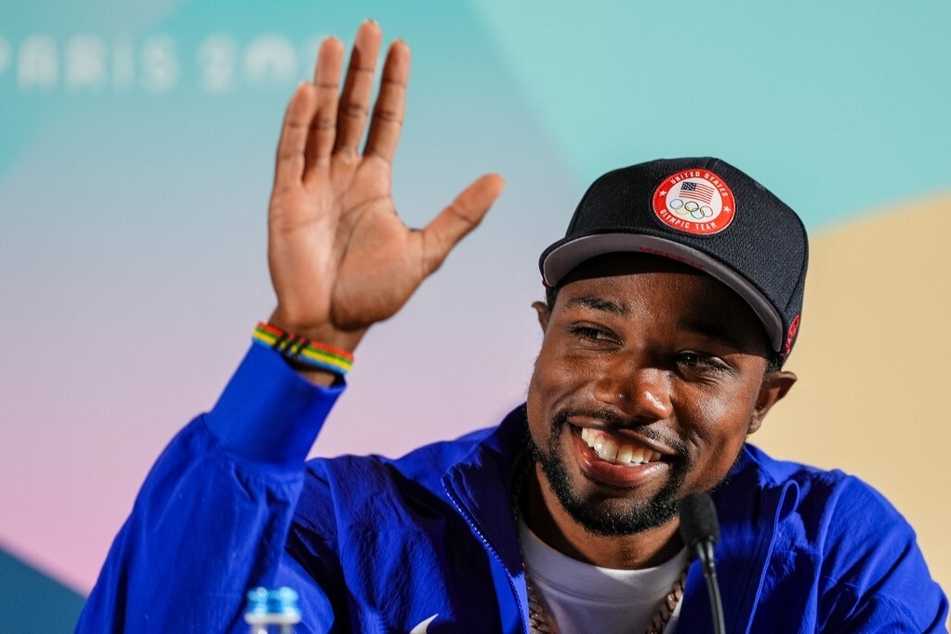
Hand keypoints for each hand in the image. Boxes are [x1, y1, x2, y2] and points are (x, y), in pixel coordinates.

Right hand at [267, 21, 503, 356]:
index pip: (385, 121)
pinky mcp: (285, 199)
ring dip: (325, 83)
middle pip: (351, 110)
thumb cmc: (376, 294)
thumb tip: (500, 179)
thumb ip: (460, 214)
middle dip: (359, 70)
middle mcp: (342, 175)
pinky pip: (290, 152)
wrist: (332, 325)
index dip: (392, 85)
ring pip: (319, 122)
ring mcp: (311, 183)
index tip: (400, 47)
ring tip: (332, 43)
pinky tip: (307, 92)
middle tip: (367, 27)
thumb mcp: (426, 251)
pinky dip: (298, 122)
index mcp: (374, 183)